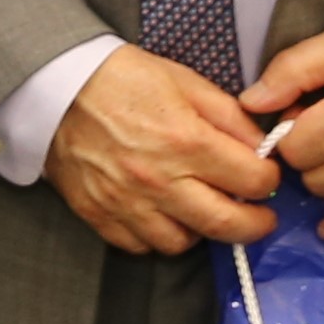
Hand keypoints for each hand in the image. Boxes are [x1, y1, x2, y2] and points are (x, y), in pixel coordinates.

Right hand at [41, 47, 282, 256]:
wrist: (54, 86)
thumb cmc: (120, 78)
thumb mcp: (183, 81)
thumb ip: (228, 115)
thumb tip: (259, 144)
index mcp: (186, 140)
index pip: (253, 180)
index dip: (268, 178)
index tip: (265, 176)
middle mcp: (160, 179)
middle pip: (227, 225)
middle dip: (255, 225)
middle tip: (260, 217)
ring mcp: (127, 202)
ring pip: (183, 244)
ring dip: (200, 231)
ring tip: (201, 210)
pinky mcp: (99, 214)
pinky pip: (140, 246)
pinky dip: (156, 236)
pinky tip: (162, 215)